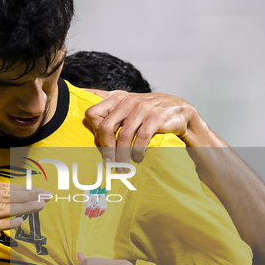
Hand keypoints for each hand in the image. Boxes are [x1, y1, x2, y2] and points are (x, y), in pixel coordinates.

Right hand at [0, 154, 47, 251]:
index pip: (2, 187)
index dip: (21, 188)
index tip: (37, 190)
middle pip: (6, 196)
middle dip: (28, 196)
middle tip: (47, 196)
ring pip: (2, 208)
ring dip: (23, 207)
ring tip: (40, 206)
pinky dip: (7, 223)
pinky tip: (20, 222)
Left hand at [84, 91, 204, 162]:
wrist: (179, 110)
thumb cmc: (148, 111)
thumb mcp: (127, 103)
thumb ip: (108, 103)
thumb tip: (85, 101)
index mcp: (116, 98)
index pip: (92, 114)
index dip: (94, 132)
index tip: (101, 145)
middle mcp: (127, 101)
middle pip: (105, 128)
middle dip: (106, 149)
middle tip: (110, 163)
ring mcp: (142, 108)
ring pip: (123, 136)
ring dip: (122, 156)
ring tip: (122, 167)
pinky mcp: (155, 117)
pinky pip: (140, 138)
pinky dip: (137, 151)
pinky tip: (138, 158)